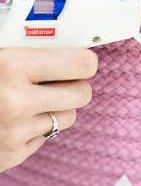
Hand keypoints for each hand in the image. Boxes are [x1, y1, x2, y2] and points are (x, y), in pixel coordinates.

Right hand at [0, 47, 97, 171]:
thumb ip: (22, 39)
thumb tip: (59, 31)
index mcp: (11, 66)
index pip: (81, 64)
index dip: (84, 59)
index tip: (81, 58)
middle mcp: (16, 102)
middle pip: (82, 93)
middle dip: (74, 83)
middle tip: (60, 77)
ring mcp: (15, 132)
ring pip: (68, 116)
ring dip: (58, 106)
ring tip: (33, 97)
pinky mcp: (13, 155)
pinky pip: (47, 135)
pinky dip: (39, 125)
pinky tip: (17, 116)